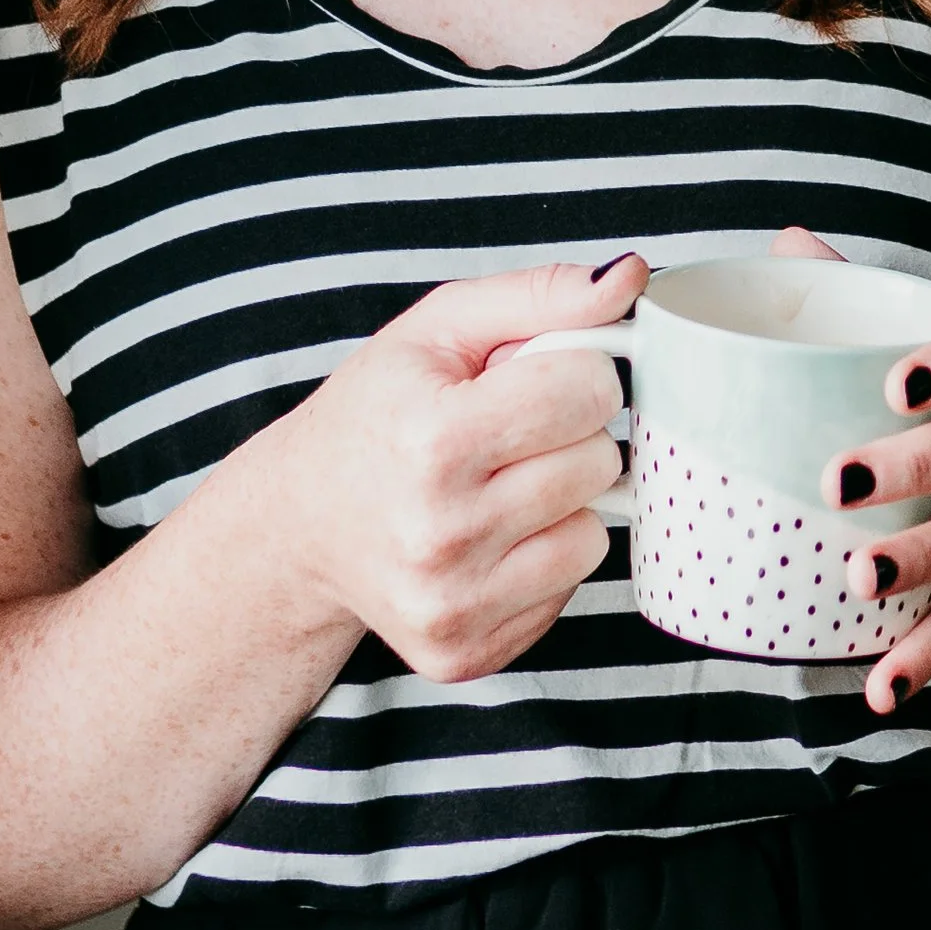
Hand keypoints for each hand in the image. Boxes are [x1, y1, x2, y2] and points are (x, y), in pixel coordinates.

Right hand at [252, 258, 646, 683]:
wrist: (300, 524)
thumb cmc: (376, 414)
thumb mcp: (438, 329)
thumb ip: (539, 295)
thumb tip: (630, 277)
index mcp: (432, 440)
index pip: (587, 391)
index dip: (572, 373)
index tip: (531, 380)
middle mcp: (440, 533)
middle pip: (598, 463)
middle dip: (568, 436)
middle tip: (509, 436)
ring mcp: (452, 604)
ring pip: (593, 534)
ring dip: (562, 503)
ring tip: (499, 488)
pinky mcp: (463, 653)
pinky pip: (566, 591)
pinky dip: (541, 558)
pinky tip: (489, 541)